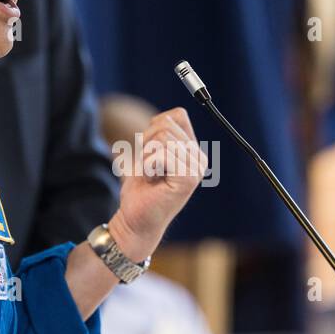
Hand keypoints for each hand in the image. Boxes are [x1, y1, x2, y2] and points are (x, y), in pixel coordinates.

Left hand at [108, 107, 207, 259]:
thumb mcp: (149, 152)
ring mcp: (196, 168)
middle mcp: (199, 158)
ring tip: (151, 175)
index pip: (176, 115)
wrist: (135, 220)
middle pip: (166, 125)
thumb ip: (162, 133)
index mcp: (193, 150)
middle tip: (149, 169)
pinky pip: (161, 153)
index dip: (154, 129)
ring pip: (162, 138)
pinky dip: (147, 166)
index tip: (152, 155)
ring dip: (146, 157)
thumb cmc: (141, 189)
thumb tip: (174, 114)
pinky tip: (152, 181)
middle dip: (147, 144)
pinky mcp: (188, 178)